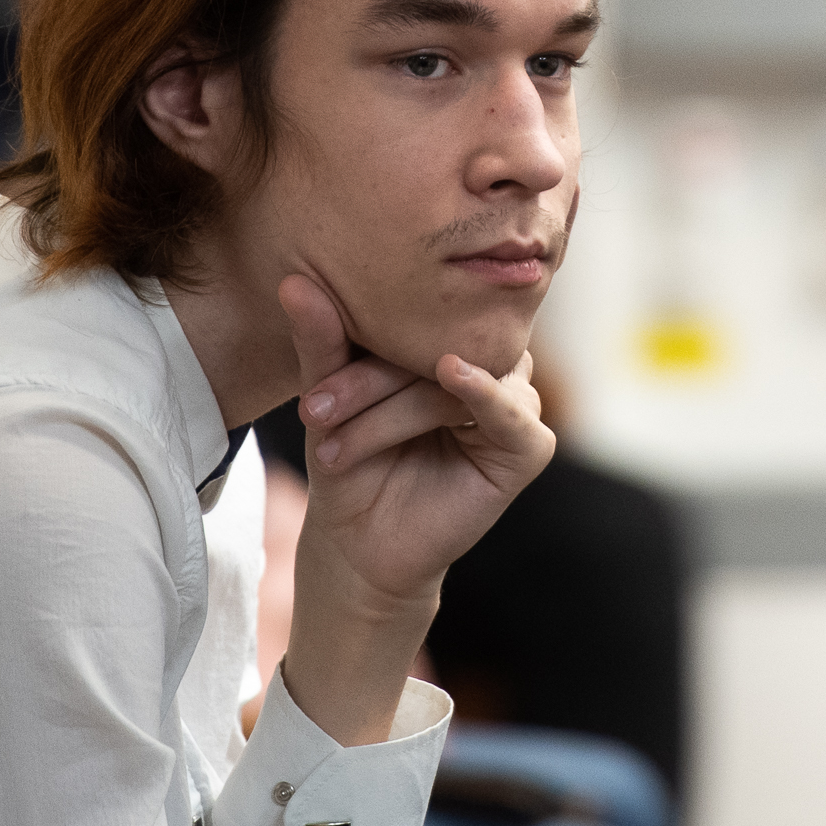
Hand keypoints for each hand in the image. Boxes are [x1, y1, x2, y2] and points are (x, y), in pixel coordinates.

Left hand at [275, 274, 554, 743]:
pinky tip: (454, 376)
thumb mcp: (327, 397)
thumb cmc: (347, 459)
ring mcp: (511, 400)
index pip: (410, 316)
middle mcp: (483, 360)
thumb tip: (296, 282)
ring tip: (338, 447)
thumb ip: (322, 341)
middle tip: (315, 413)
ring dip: (396, 410)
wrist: (357, 543)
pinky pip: (514, 412)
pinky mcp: (528, 446)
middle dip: (369, 382)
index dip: (359, 336)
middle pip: (434, 345)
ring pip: (460, 379)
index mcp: (441, 338)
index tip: (305, 379)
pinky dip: (486, 392)